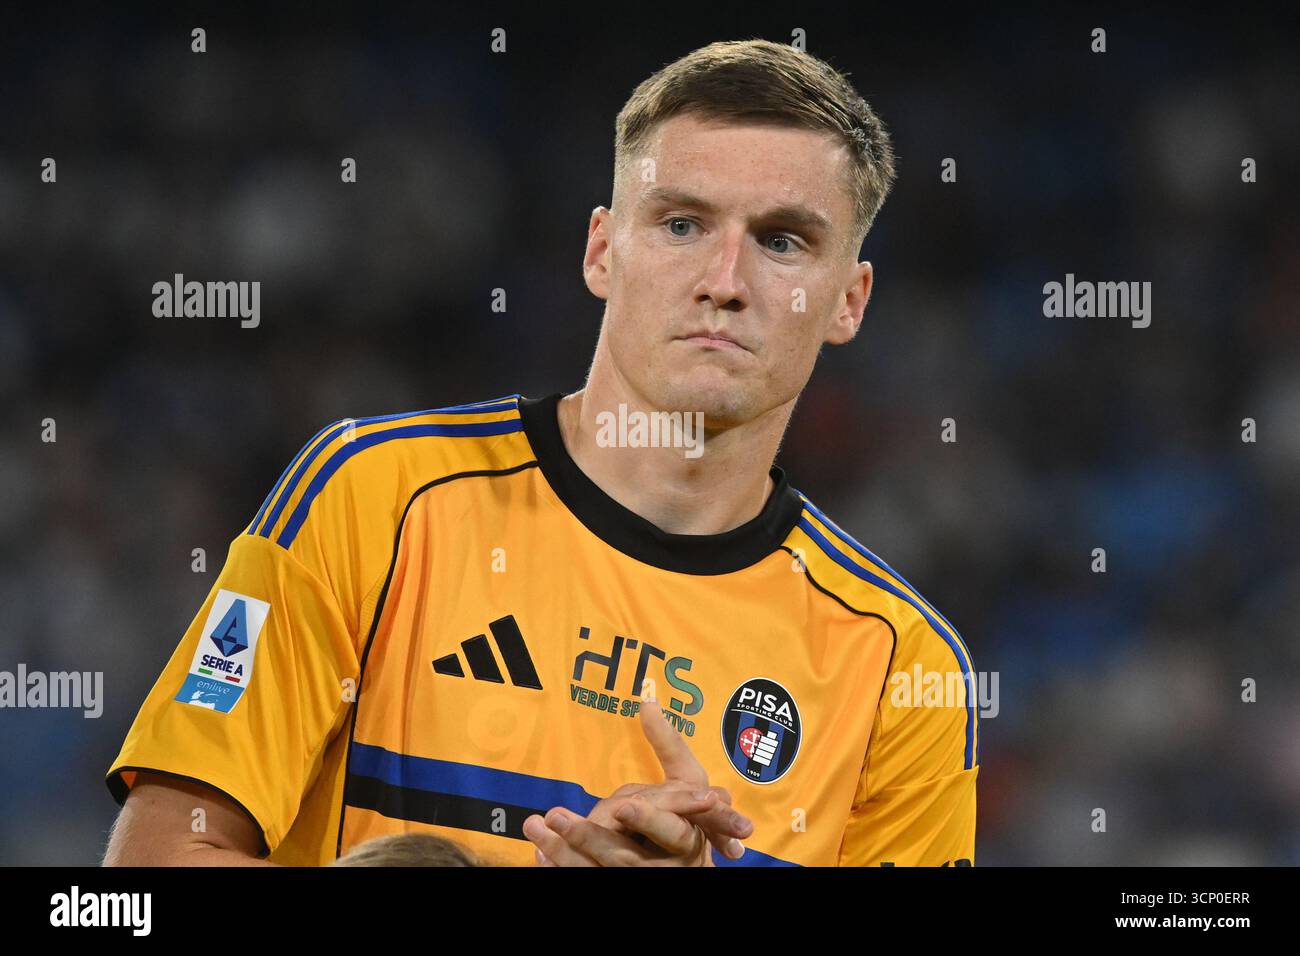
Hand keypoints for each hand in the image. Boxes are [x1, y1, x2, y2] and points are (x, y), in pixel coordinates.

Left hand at [523, 696, 752, 865]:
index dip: (646, 819)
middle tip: (555, 815)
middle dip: (588, 837)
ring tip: (534, 826)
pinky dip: (560, 866)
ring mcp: (641, 879)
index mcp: (688, 839)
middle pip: (625, 856)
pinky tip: (539, 852)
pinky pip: (586, 879)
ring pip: (598, 871)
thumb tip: (648, 696)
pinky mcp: (618, 884)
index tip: (622, 806)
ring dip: (562, 851)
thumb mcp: (690, 779)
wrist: (686, 864)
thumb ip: (668, 744)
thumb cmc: (691, 815)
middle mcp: (666, 867)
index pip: (669, 831)